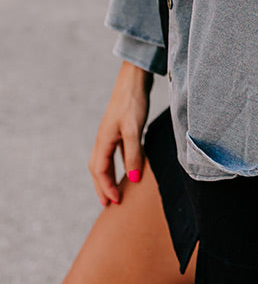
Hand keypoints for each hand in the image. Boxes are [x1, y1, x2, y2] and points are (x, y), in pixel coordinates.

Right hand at [88, 61, 152, 205]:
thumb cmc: (132, 102)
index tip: (115, 202)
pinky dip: (119, 163)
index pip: (100, 171)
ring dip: (109, 176)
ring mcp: (111, 132)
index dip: (106, 188)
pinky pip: (115, 152)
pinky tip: (128, 167)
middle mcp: (104, 138)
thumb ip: (133, 154)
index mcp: (104, 140)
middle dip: (102, 187)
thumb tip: (134, 179)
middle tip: (109, 204)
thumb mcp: (134, 130)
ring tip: (115, 190)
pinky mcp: (120, 128)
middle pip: (98, 168)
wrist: (134, 79)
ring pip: (105, 160)